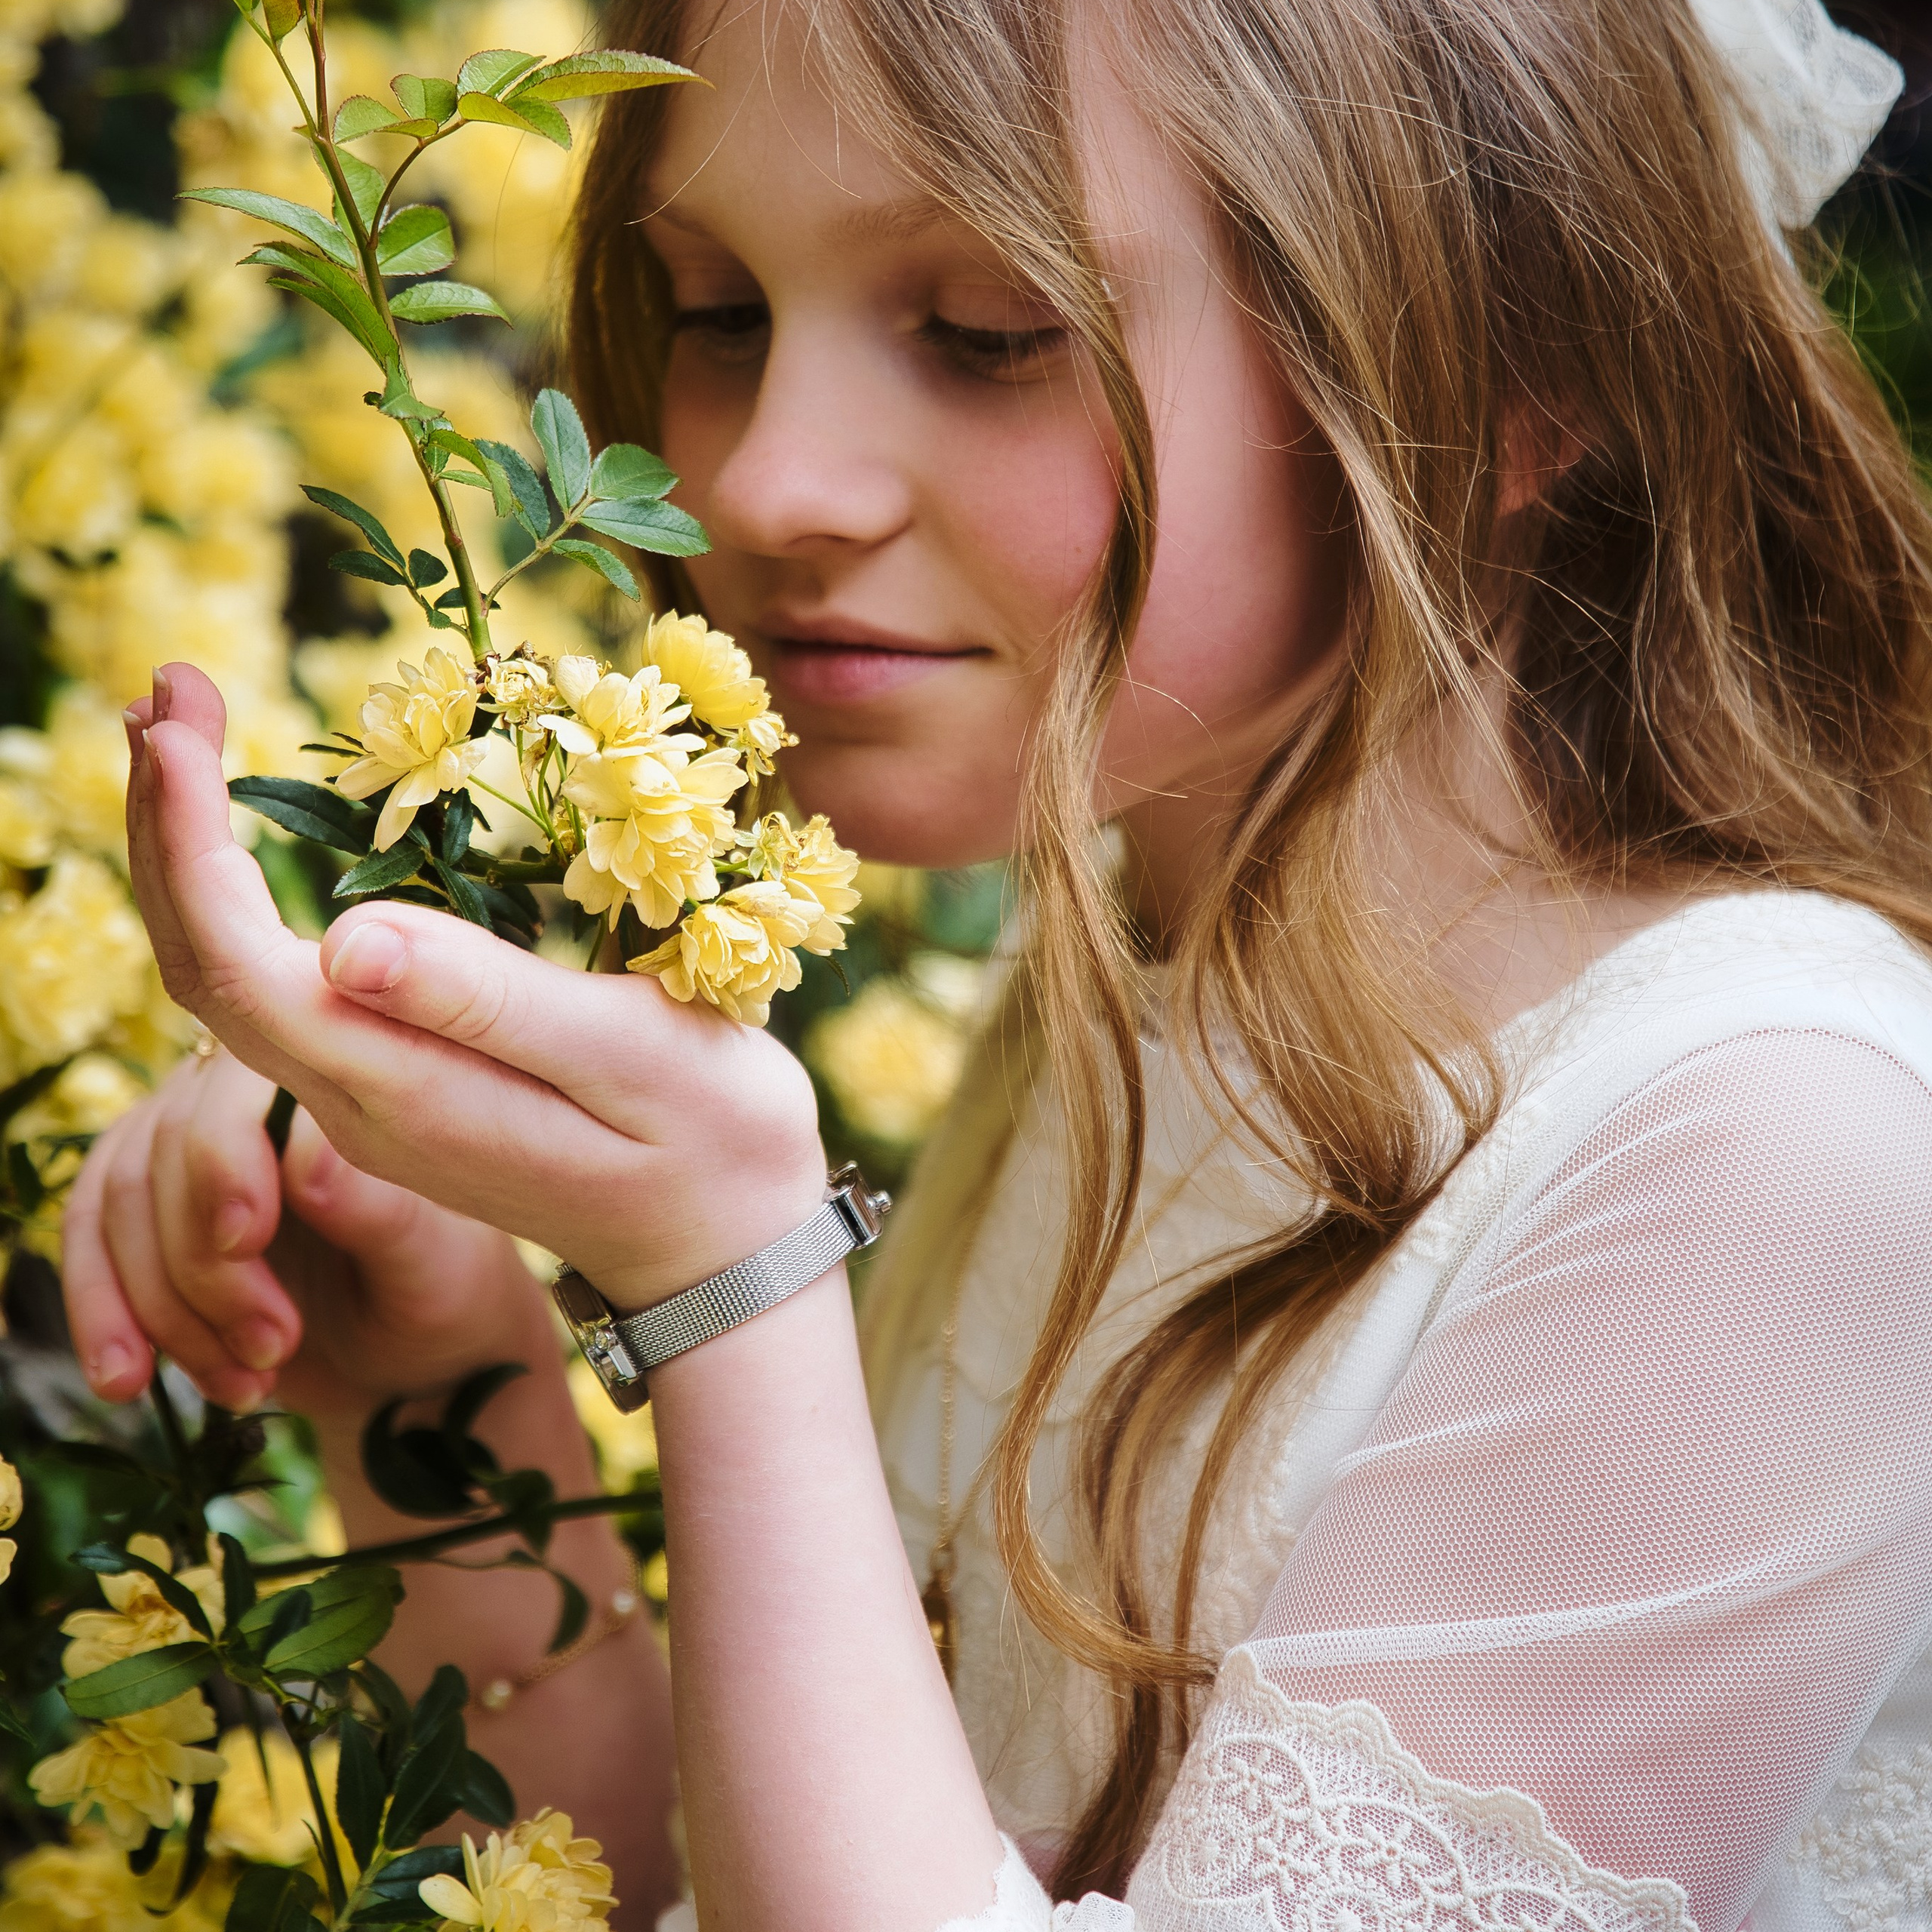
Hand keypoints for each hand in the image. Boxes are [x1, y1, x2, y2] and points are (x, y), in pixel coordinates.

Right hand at [61, 1045, 555, 1412]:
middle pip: (165, 1154)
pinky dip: (103, 1318)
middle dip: (205, 1269)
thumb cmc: (442, 1291)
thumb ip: (380, 1212)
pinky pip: (88, 1248)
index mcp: (331, 1083)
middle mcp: (248, 1099)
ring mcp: (186, 1151)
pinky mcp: (146, 1213)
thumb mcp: (433, 1264)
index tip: (246, 1242)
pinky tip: (127, 1381)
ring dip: (164, 1309)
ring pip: (117, 1206)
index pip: (237, 1086)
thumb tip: (305, 1154)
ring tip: (245, 1381)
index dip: (223, 1160)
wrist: (417, 1360)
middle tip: (273, 1347)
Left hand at [121, 662, 825, 1331]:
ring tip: (177, 729)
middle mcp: (359, 1105)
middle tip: (164, 689)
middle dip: (165, 822)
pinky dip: (236, 897)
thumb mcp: (633, 1056)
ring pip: (230, 980)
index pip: (243, 968)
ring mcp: (371, 1102)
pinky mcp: (398, 1085)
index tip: (177, 721)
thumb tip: (340, 934)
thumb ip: (493, 1003)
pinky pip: (277, 990)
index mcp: (407, 1092)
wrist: (728, 1243)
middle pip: (206, 969)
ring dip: (187, 854)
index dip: (190, 841)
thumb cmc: (712, 1140)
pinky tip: (238, 836)